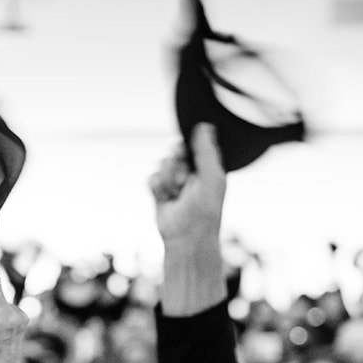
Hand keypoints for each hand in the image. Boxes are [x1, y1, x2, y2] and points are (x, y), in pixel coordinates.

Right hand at [149, 123, 226, 250]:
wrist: (187, 236)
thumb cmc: (206, 209)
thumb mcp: (212, 176)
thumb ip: (207, 150)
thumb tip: (203, 125)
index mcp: (206, 167)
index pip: (192, 145)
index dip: (185, 148)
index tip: (184, 154)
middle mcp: (190, 173)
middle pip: (174, 152)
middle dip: (175, 165)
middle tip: (184, 180)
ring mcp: (174, 182)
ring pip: (161, 164)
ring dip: (168, 179)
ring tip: (177, 194)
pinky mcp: (159, 192)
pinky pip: (151, 178)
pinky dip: (157, 187)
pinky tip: (166, 198)